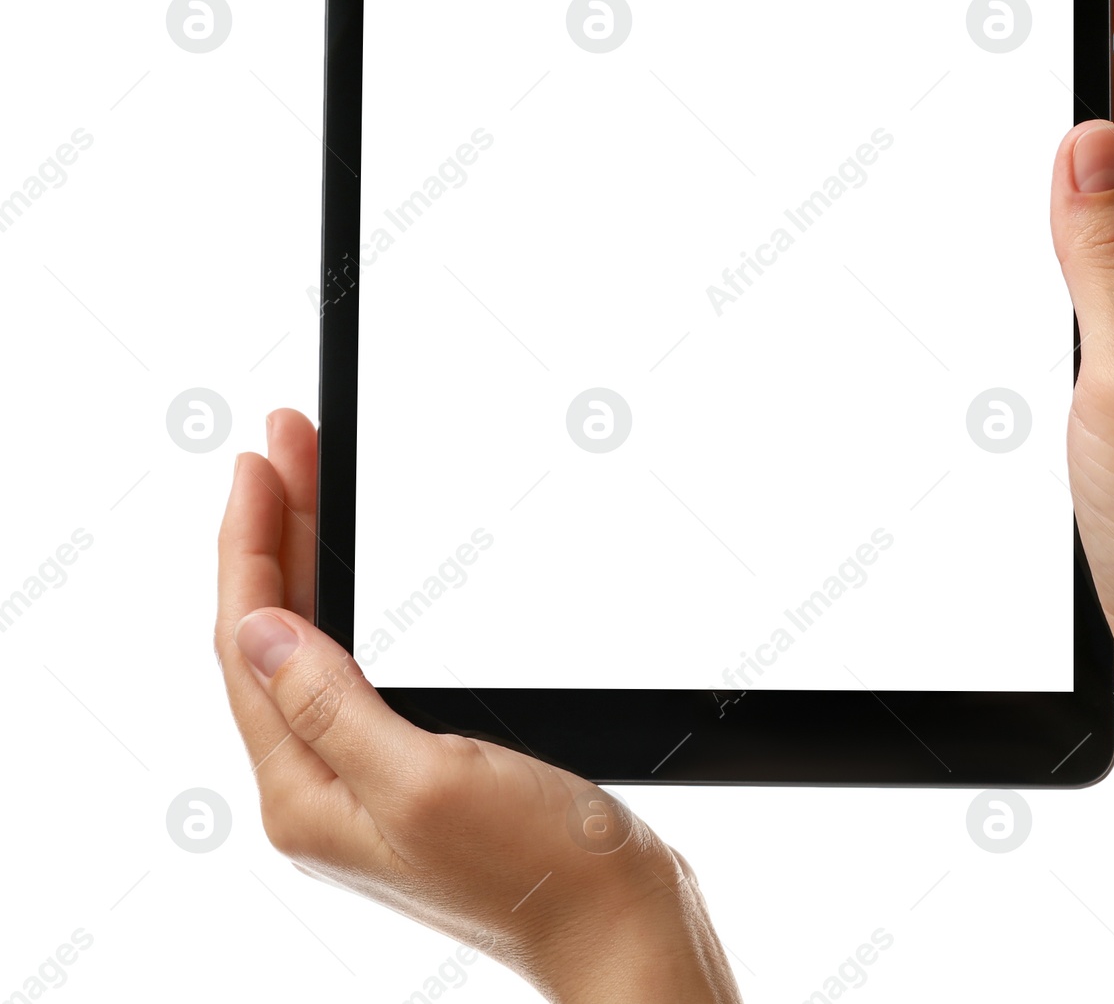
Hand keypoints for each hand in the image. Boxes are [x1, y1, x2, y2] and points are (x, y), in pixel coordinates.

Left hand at [215, 409, 739, 1003]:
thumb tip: (257, 629)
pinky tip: (349, 572)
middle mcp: (322, 788)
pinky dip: (344, 600)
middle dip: (275, 528)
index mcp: (307, 795)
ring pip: (310, 643)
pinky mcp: (412, 768)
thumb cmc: (539, 867)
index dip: (249, 543)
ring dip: (305, 555)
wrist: (619, 921)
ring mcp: (365, 779)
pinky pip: (351, 666)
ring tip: (308, 478)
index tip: (261, 460)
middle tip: (286, 438)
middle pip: (272, 634)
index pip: (247, 644)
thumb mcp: (426, 781)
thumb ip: (330, 708)